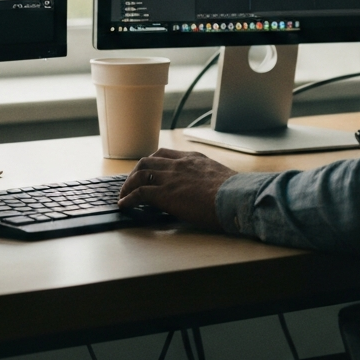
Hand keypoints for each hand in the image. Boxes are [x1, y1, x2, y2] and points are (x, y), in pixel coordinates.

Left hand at [118, 148, 236, 230]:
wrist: (235, 197)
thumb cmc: (235, 193)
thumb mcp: (219, 178)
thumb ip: (207, 179)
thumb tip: (205, 191)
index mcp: (193, 159)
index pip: (165, 154)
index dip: (152, 163)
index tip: (147, 171)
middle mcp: (179, 164)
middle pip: (148, 161)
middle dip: (136, 172)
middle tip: (131, 183)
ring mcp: (171, 177)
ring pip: (140, 174)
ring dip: (128, 185)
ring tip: (123, 195)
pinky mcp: (165, 194)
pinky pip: (139, 193)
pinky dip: (128, 198)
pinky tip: (124, 205)